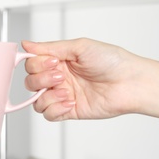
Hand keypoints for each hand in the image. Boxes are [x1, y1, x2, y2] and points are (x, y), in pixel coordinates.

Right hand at [22, 38, 139, 121]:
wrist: (130, 83)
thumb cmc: (112, 61)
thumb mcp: (80, 47)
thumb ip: (50, 47)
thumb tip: (27, 44)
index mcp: (59, 60)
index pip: (32, 63)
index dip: (37, 64)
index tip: (52, 62)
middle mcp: (59, 77)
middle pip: (30, 82)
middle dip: (41, 79)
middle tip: (60, 76)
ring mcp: (63, 94)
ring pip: (36, 100)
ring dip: (48, 95)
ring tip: (67, 91)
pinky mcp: (69, 110)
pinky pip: (48, 114)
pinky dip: (55, 109)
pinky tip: (70, 102)